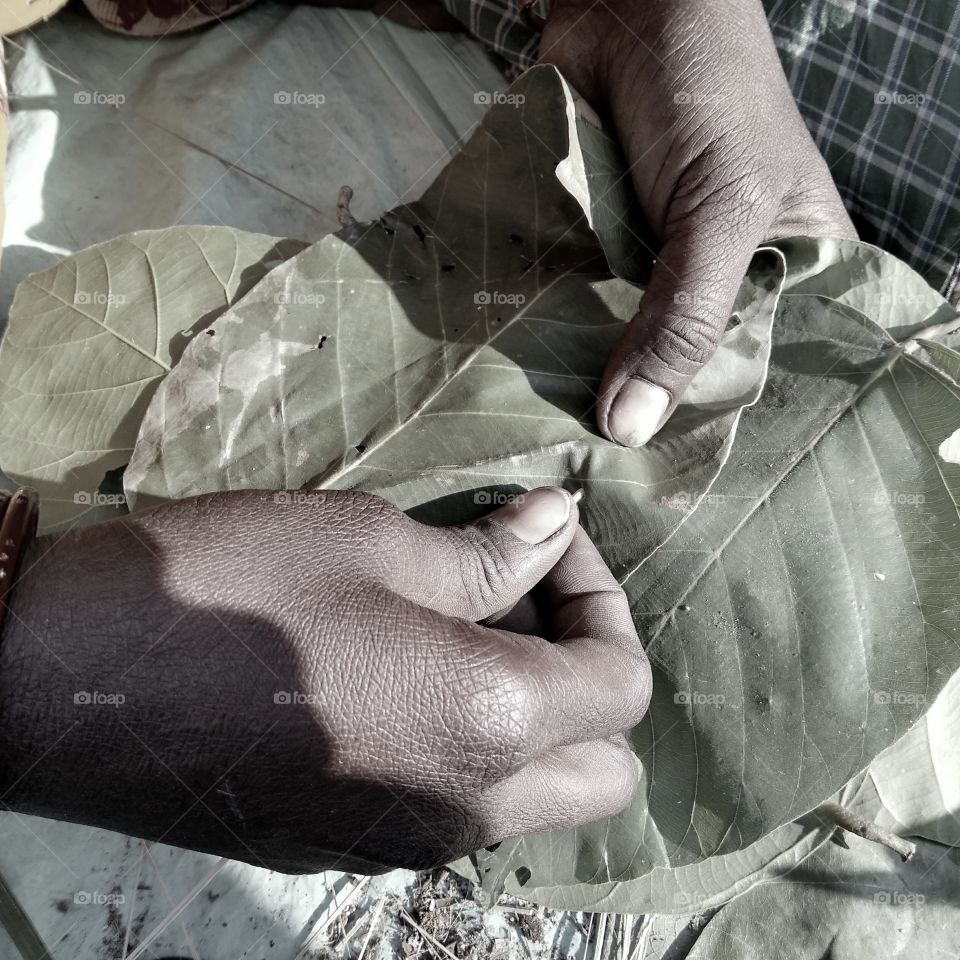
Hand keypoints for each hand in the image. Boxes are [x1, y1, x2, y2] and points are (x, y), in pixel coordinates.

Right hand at [0, 487, 650, 872]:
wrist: (67, 679)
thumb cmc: (227, 586)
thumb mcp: (371, 540)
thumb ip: (487, 552)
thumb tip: (556, 526)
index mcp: (487, 721)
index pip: (620, 682)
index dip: (603, 596)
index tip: (547, 539)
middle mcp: (463, 805)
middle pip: (603, 770)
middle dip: (589, 678)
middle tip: (526, 601)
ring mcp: (405, 840)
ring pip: (533, 798)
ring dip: (534, 718)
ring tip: (465, 630)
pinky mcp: (349, 848)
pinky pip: (457, 810)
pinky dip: (469, 751)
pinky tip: (403, 680)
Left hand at [540, 0, 856, 445]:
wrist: (627, 7)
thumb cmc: (708, 95)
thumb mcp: (719, 212)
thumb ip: (681, 319)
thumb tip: (628, 427)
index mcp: (789, 281)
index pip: (755, 381)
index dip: (706, 433)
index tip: (655, 489)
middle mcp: (722, 288)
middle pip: (680, 375)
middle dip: (637, 419)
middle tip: (588, 484)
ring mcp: (652, 275)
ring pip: (620, 351)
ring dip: (582, 390)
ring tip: (545, 457)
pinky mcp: (596, 257)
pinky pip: (575, 315)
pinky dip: (549, 346)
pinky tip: (520, 396)